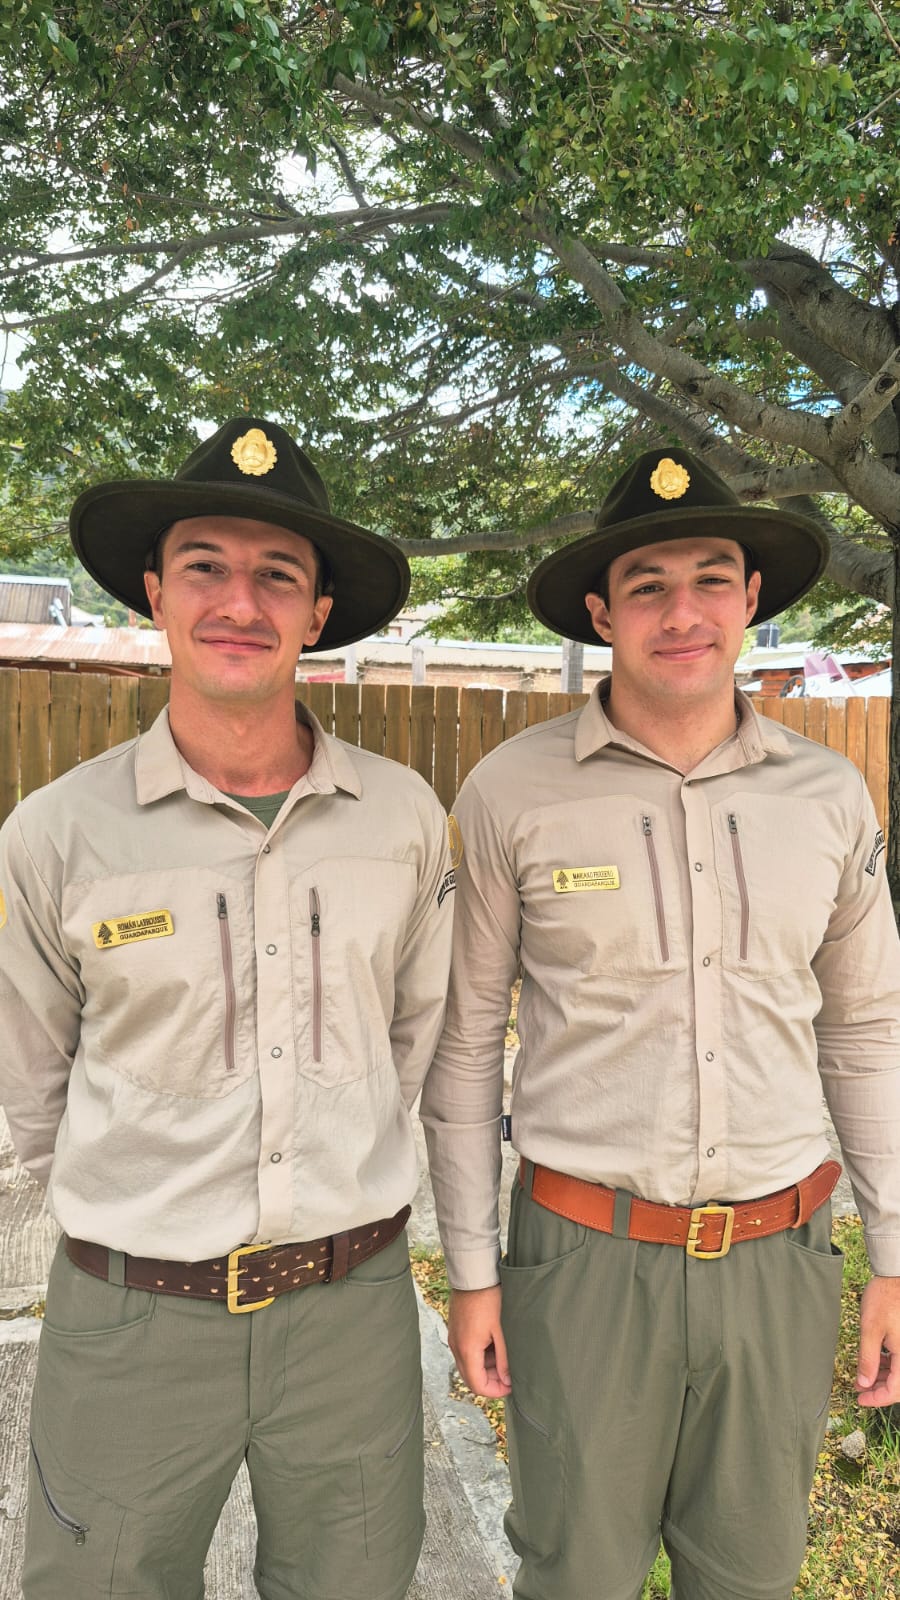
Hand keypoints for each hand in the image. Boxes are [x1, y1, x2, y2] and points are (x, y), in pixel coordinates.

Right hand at [448, 1285, 511, 1398]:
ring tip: (505, 1357)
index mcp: (467, 1350)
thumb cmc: (489, 1298)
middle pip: (471, 1377)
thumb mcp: (502, 1331)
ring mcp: (454, 1338)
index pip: (477, 1385)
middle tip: (509, 1375)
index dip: (495, 1391)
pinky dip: (480, 1355)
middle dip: (491, 1381)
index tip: (511, 1386)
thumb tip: (507, 1380)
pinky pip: (467, 1351)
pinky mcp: (456, 1330)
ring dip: (486, 1367)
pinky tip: (495, 1345)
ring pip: (469, 1365)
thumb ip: (504, 1359)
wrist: (474, 1275)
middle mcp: (456, 1346)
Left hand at [856, 1275, 899, 1406]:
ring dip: (883, 1377)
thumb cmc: (884, 1299)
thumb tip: (864, 1383)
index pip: (896, 1390)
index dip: (877, 1399)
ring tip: (863, 1376)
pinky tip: (874, 1361)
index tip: (860, 1400)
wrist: (895, 1275)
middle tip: (859, 1389)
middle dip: (879, 1389)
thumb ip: (867, 1358)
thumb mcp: (870, 1330)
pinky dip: (888, 1364)